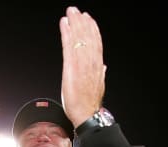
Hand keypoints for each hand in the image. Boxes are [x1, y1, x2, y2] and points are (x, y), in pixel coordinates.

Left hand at [60, 6, 106, 127]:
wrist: (86, 115)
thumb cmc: (90, 104)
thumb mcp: (99, 86)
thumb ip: (101, 74)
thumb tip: (103, 66)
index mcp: (98, 66)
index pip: (96, 43)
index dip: (92, 29)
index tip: (88, 19)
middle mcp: (91, 62)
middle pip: (88, 37)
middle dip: (82, 22)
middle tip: (76, 10)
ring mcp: (82, 64)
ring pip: (79, 38)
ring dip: (74, 23)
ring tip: (70, 13)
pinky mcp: (71, 68)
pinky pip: (69, 46)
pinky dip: (66, 33)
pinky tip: (64, 24)